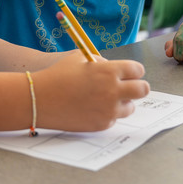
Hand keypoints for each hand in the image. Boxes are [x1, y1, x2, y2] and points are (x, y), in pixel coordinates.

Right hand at [32, 53, 149, 131]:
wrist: (39, 99)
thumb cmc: (57, 75)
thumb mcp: (79, 59)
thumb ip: (101, 62)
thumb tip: (114, 69)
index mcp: (109, 71)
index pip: (137, 70)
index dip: (133, 71)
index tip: (128, 73)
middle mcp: (113, 90)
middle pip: (143, 89)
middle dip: (138, 87)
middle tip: (128, 87)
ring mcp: (108, 110)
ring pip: (130, 107)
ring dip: (122, 102)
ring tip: (105, 98)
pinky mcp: (102, 124)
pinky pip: (114, 118)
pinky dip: (107, 114)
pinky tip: (91, 108)